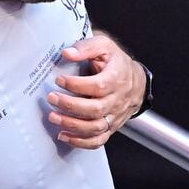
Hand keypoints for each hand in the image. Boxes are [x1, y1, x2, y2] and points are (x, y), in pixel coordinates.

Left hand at [46, 33, 146, 148]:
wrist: (136, 81)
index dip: (77, 85)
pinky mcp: (110, 126)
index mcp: (117, 78)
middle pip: (95, 109)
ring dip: (72, 124)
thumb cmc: (117, 63)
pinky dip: (80, 142)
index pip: (98, 86)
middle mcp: (117, 99)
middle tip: (52, 98)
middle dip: (70, 105)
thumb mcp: (105, 46)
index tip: (59, 80)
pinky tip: (64, 135)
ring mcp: (114, 115)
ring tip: (53, 117)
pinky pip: (98, 140)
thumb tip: (67, 53)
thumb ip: (86, 47)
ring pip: (95, 127)